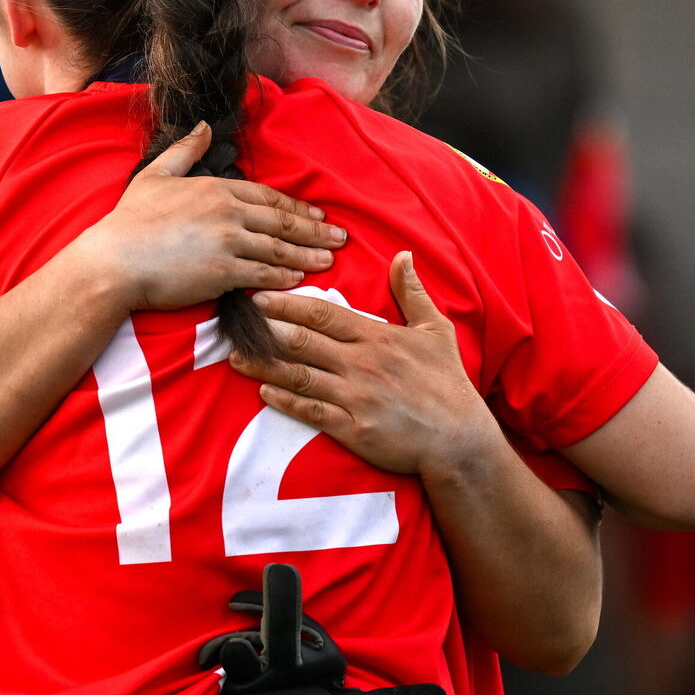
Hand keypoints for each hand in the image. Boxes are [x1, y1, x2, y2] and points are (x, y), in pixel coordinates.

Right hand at [77, 122, 346, 311]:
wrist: (113, 262)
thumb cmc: (129, 222)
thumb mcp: (155, 176)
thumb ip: (184, 151)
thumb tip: (203, 126)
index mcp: (215, 187)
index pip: (268, 196)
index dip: (296, 206)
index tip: (317, 214)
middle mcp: (228, 212)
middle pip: (282, 221)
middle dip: (315, 230)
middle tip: (340, 237)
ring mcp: (228, 242)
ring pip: (280, 248)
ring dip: (308, 254)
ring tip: (329, 259)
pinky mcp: (224, 272)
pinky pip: (264, 273)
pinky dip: (285, 276)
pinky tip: (300, 278)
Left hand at [229, 251, 504, 479]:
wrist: (459, 440)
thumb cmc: (447, 384)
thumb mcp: (435, 330)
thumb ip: (412, 292)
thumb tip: (403, 255)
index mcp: (377, 337)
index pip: (322, 314)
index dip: (287, 304)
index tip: (260, 296)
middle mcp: (361, 363)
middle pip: (302, 341)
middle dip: (265, 330)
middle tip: (236, 321)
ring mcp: (355, 397)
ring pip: (299, 375)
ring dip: (264, 365)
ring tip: (235, 356)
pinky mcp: (352, 429)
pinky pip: (311, 411)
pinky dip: (285, 400)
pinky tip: (263, 392)